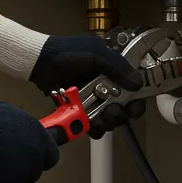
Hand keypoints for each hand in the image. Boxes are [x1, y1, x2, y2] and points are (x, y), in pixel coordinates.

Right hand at [0, 103, 59, 182]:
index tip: (36, 158)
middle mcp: (32, 156)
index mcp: (38, 136)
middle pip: (34, 172)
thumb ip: (22, 130)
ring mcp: (19, 173)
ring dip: (5, 175)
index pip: (52, 157)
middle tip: (4, 160)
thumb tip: (23, 134)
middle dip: (21, 168)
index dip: (41, 158)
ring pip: (16, 181)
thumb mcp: (8, 115)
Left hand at [30, 36, 145, 137]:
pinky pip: (93, 127)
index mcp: (115, 73)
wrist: (43, 63)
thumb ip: (119, 68)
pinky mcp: (81, 113)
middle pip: (124, 110)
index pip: (134, 91)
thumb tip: (139, 84)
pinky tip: (88, 123)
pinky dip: (93, 128)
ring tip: (98, 117)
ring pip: (110, 120)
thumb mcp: (98, 54)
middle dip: (120, 114)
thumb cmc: (70, 54)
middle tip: (111, 111)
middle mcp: (108, 89)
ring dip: (107, 122)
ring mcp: (94, 101)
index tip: (133, 109)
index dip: (136, 102)